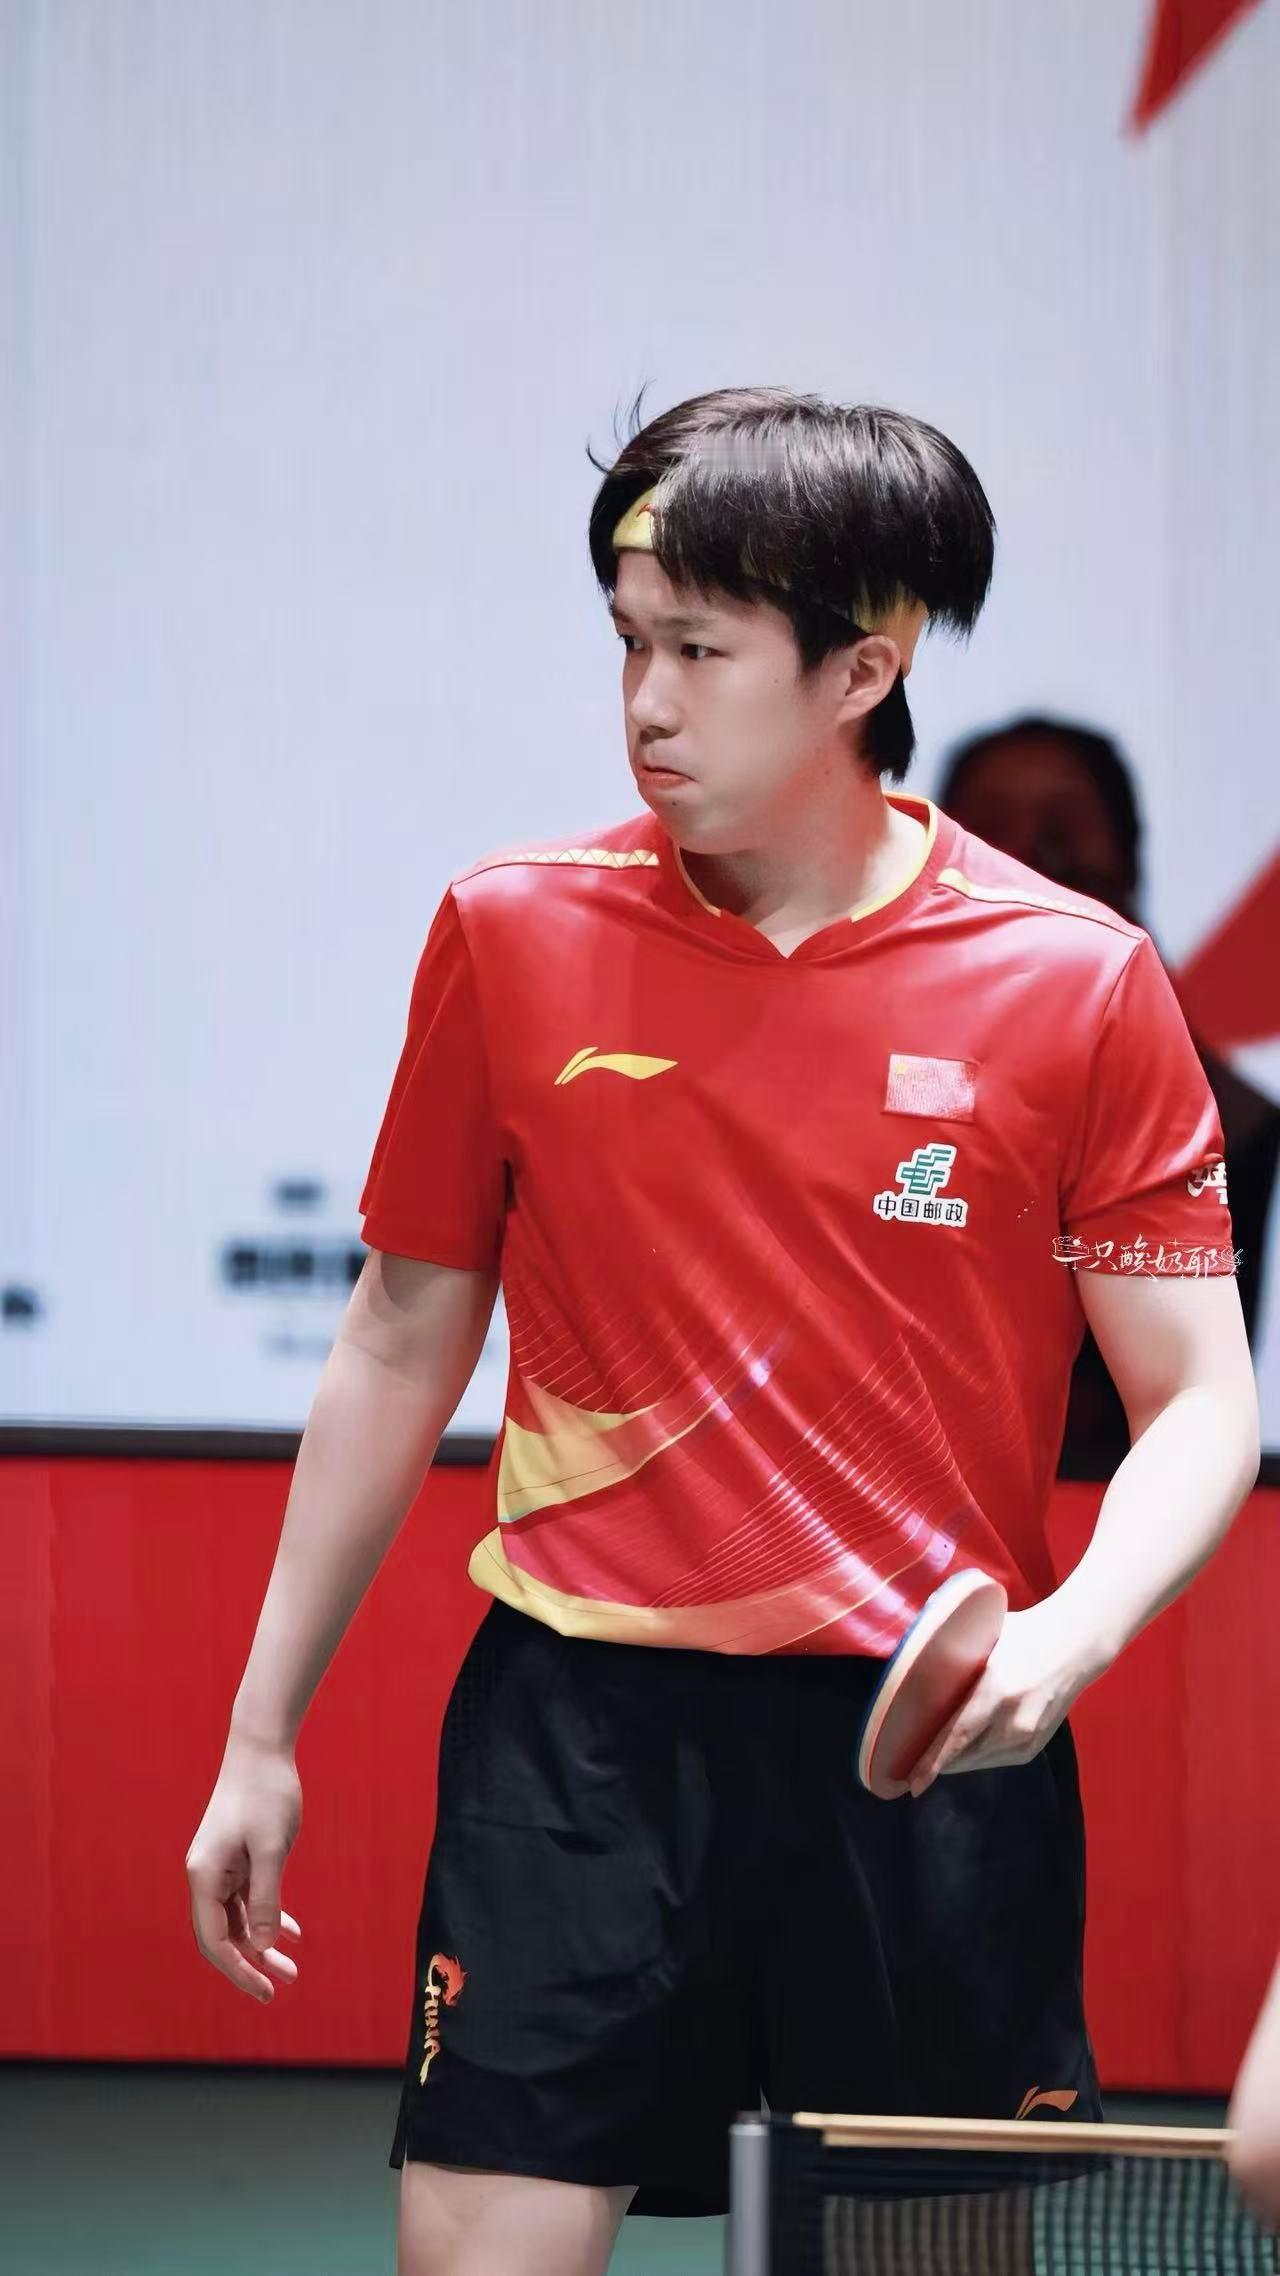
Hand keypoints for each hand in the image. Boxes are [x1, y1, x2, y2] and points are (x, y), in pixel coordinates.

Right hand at [186, 1735, 303, 2001]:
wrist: (262, 1749)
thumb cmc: (266, 1794)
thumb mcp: (272, 1849)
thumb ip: (266, 1898)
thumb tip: (261, 1945)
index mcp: (204, 1876)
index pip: (215, 1940)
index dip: (238, 1970)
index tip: (265, 1991)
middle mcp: (205, 1876)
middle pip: (222, 1935)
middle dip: (249, 1963)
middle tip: (279, 1987)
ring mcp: (220, 1867)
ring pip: (237, 1919)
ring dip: (261, 1942)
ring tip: (292, 1967)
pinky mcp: (236, 1858)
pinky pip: (247, 1899)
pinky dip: (267, 1915)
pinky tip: (292, 1932)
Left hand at [906, 1601, 1109, 1794]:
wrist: (1074, 1647)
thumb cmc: (1023, 1635)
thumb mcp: (985, 1639)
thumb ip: (955, 1656)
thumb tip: (914, 1662)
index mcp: (996, 1691)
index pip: (957, 1736)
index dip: (932, 1763)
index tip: (912, 1783)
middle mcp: (1013, 1720)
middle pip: (963, 1755)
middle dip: (935, 1764)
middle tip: (909, 1767)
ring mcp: (1027, 1737)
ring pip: (977, 1761)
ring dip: (955, 1759)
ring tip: (933, 1753)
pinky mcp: (1034, 1747)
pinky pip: (994, 1759)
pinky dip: (976, 1754)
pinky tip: (965, 1743)